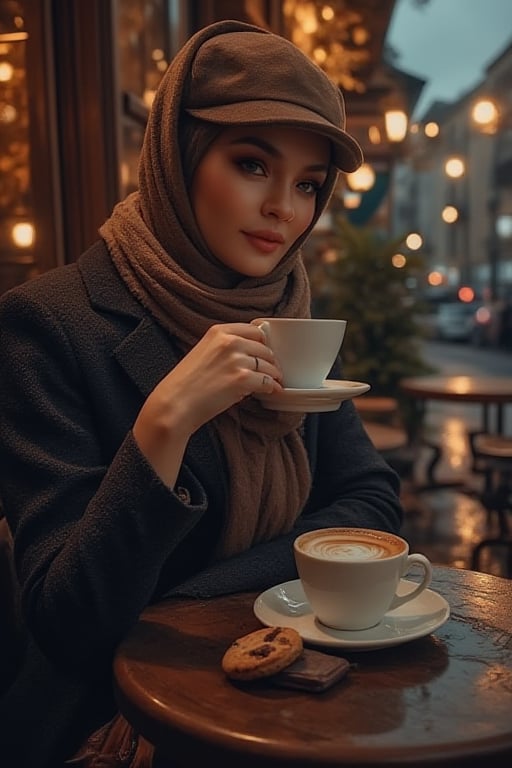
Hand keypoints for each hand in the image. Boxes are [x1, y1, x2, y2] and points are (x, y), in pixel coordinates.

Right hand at [133, 323, 281, 484]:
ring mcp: (237, 360)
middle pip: (264, 348)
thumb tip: (249, 355)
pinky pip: (267, 382)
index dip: (263, 343)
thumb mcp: (203, 352)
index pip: (254, 330)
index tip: (265, 351)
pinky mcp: (242, 379)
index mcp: (219, 332)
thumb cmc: (185, 384)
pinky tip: (272, 391)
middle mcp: (230, 342)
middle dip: (270, 360)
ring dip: (273, 375)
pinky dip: (272, 388)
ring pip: (269, 365)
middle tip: (272, 370)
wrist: (175, 404)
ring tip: (273, 382)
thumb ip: (224, 348)